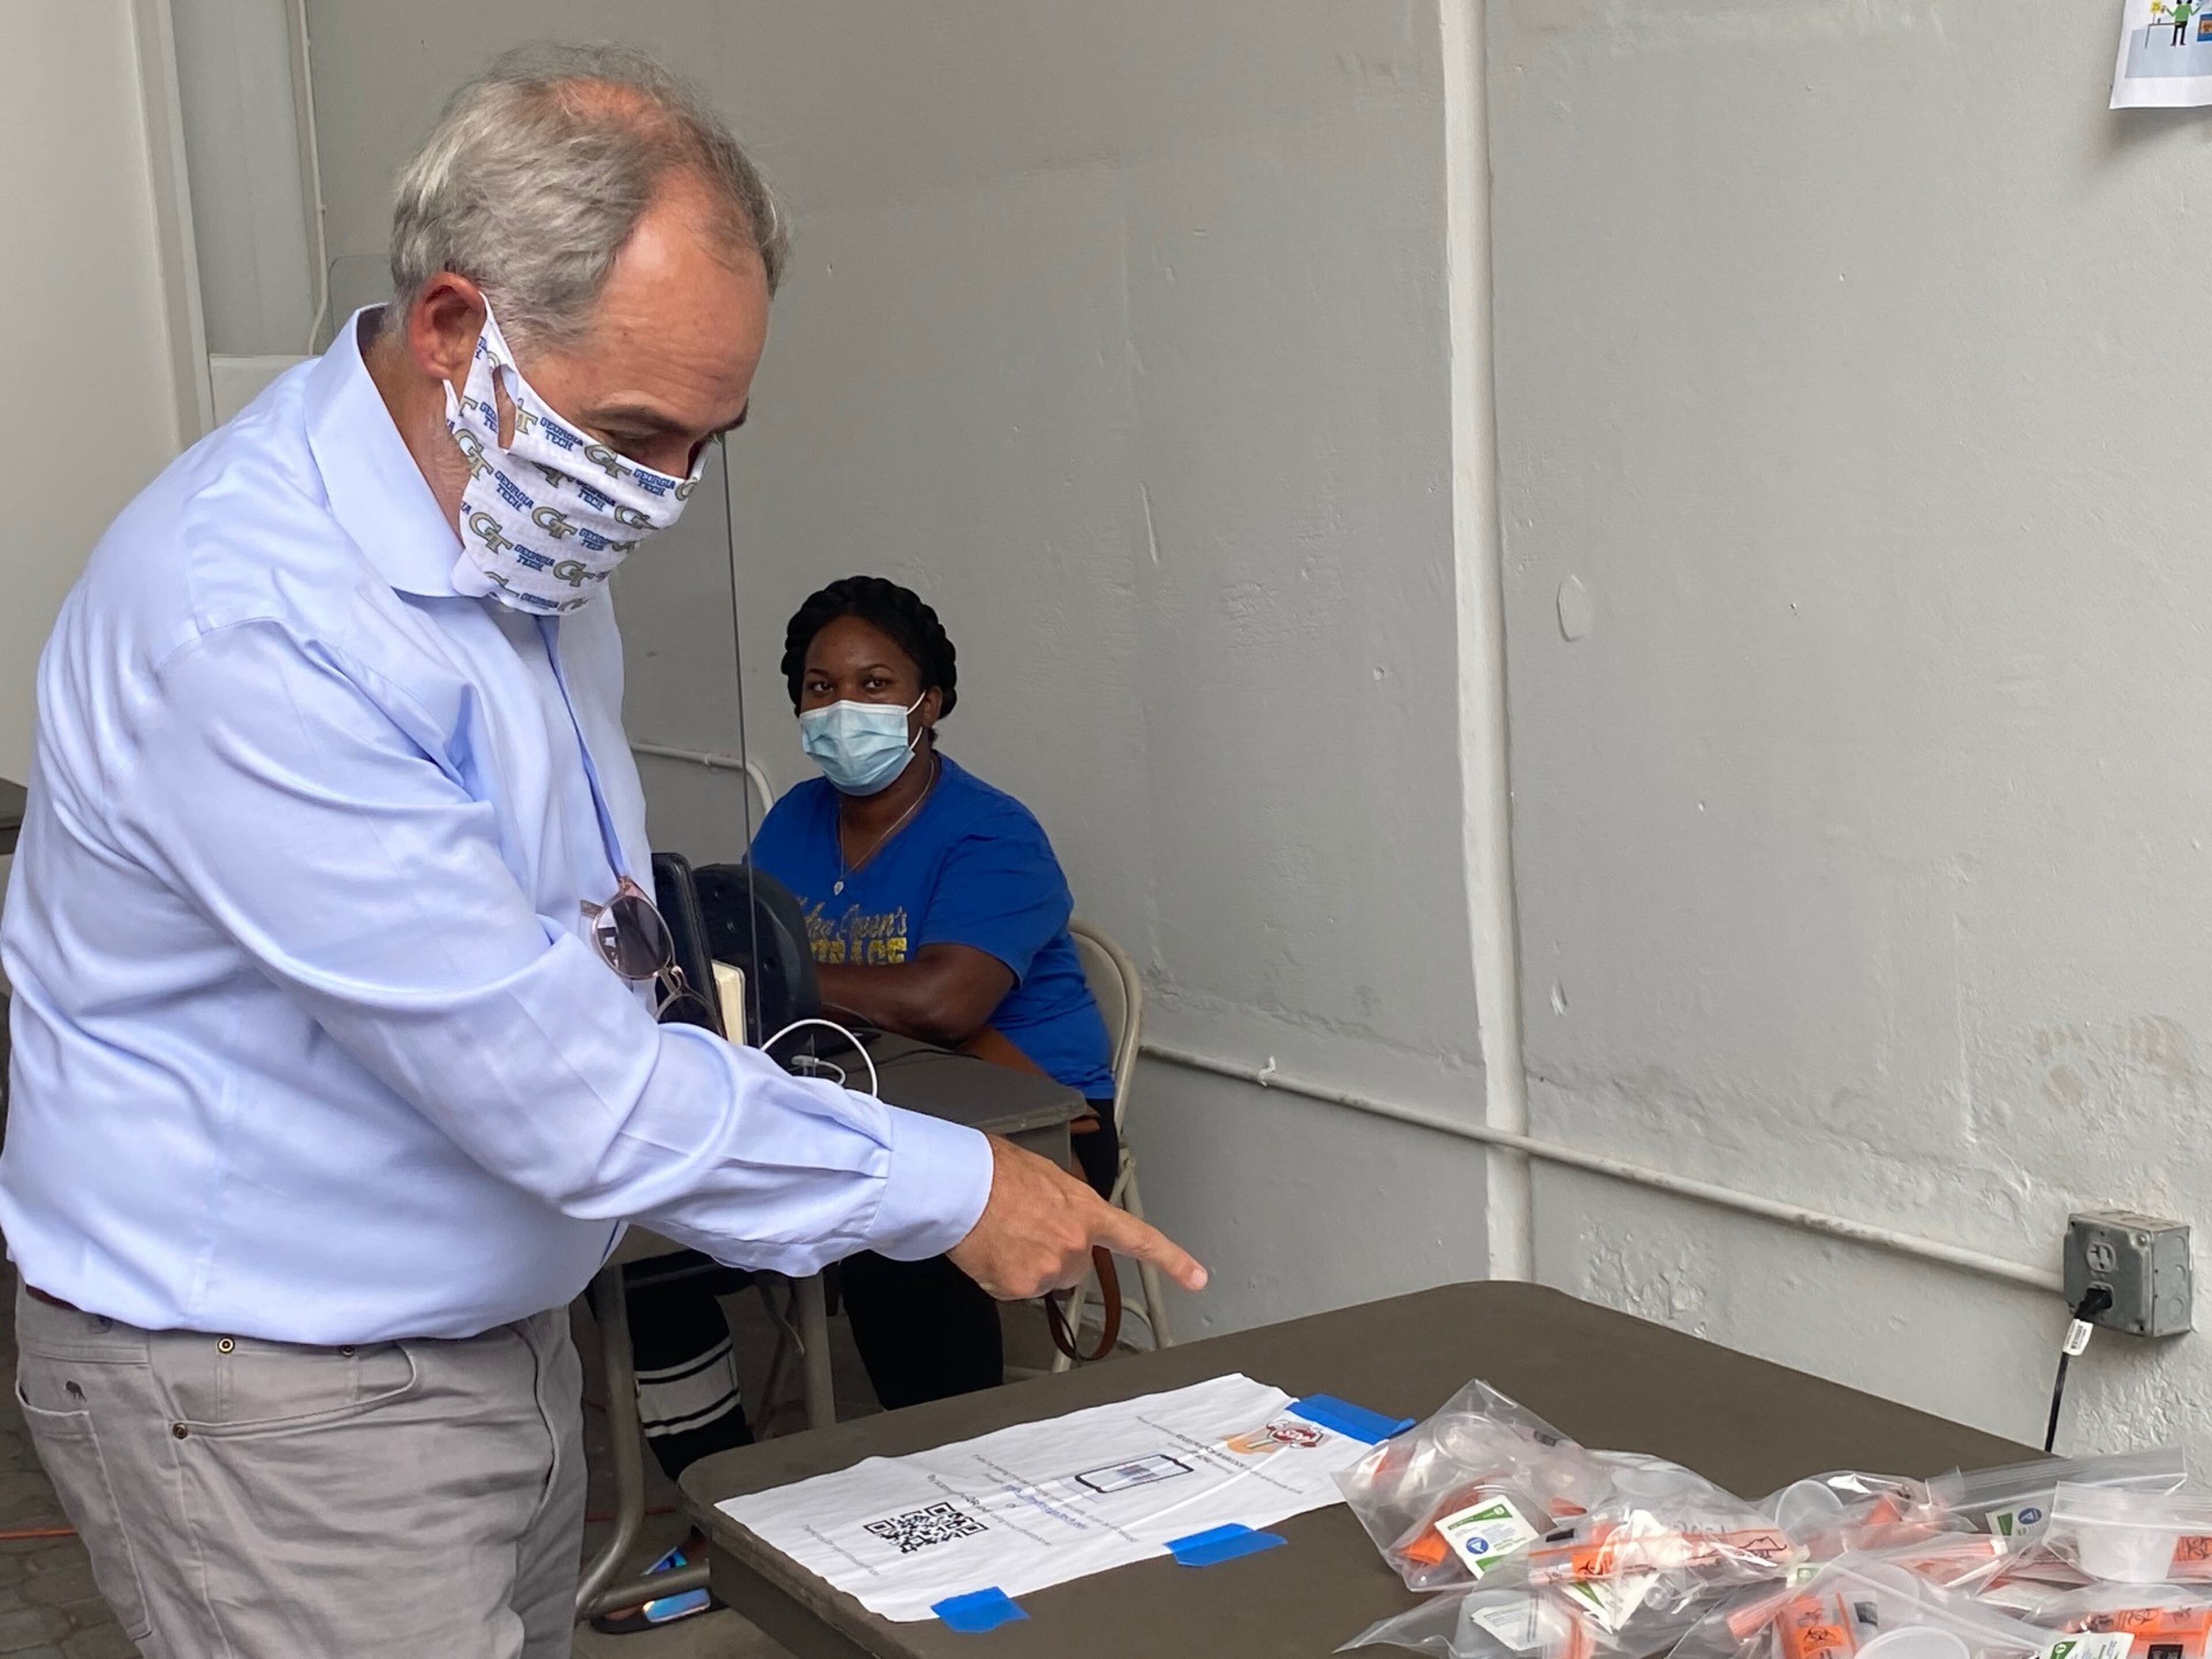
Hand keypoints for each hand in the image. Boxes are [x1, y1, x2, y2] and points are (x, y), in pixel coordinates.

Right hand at [946, 1134, 1207, 1301]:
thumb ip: (1067, 1205)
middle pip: (1075, 1267)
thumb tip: (1061, 1217)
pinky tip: (991, 1249)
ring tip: (1003, 1233)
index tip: (1196, 1277)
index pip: (1140, 1239)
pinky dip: (1002, 1275)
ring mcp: (1051, 1268)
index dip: (1171, 1260)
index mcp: (1087, 1210)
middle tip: (1025, 1229)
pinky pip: (1015, 1289)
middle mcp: (1076, 1243)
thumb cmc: (996, 1170)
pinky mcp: (1022, 1287)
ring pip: (1044, 1278)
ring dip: (1027, 1265)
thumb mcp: (1048, 1177)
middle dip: (1056, 1255)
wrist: (963, 1184)